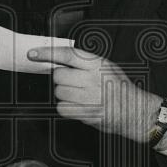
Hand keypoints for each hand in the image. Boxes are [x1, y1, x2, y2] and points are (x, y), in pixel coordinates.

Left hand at [29, 46, 160, 142]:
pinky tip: (78, 106)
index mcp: (97, 64)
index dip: (47, 53)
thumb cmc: (119, 88)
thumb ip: (84, 62)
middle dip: (62, 79)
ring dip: (64, 94)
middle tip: (73, 83)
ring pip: (59, 92)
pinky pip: (62, 108)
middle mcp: (92, 78)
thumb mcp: (106, 66)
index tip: (33, 53)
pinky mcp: (86, 113)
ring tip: (79, 96)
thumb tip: (58, 61)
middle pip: (58, 76)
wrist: (134, 110)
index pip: (66, 54)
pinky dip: (66, 108)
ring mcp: (89, 97)